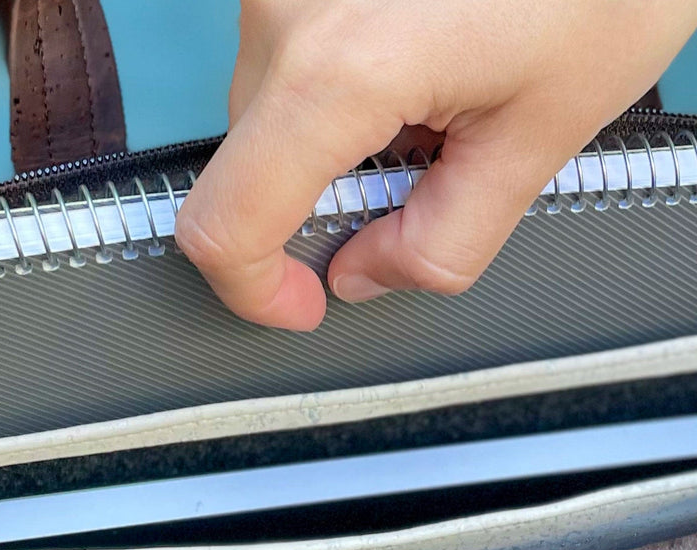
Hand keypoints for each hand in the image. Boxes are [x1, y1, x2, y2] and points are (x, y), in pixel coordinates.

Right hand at [175, 0, 696, 329]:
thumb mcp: (541, 134)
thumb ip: (443, 241)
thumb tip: (361, 274)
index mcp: (340, 68)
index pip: (226, 226)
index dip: (254, 290)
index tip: (302, 302)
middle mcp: (285, 10)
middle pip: (248, 174)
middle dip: (322, 207)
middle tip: (417, 175)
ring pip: (267, 121)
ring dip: (333, 147)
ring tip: (429, 100)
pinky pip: (285, 67)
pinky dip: (335, 100)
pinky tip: (409, 64)